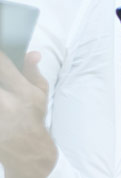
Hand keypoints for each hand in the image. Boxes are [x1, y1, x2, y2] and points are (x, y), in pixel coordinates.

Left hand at [0, 51, 56, 177]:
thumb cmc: (33, 116)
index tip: (0, 48)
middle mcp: (7, 103)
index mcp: (23, 92)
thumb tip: (32, 52)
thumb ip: (33, 71)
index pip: (4, 67)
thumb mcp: (41, 93)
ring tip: (2, 92)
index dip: (0, 56)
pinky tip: (1, 102)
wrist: (26, 149)